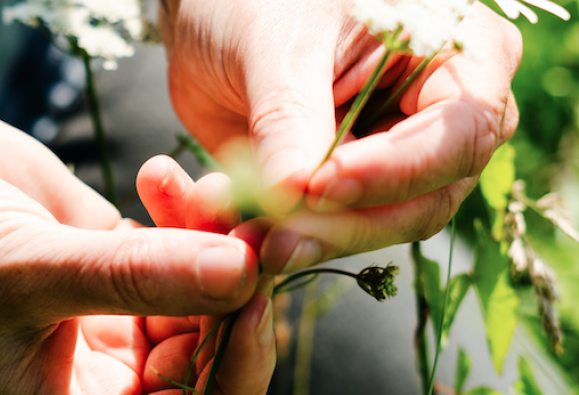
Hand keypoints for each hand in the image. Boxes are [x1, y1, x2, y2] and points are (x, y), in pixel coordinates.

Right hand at [0, 107, 264, 393]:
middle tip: (256, 236)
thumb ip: (133, 277)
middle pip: (205, 360)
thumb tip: (241, 276)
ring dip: (217, 248)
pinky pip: (180, 246)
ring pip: (203, 298)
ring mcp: (111, 313)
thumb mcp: (24, 271)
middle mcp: (97, 373)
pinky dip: (186, 213)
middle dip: (234, 300)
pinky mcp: (117, 257)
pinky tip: (158, 175)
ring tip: (211, 194)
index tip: (250, 303)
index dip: (225, 371)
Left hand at [160, 0, 520, 272]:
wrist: (213, 15)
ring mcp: (403, 158)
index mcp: (459, 52)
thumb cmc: (256, 0)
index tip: (320, 185)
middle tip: (276, 238)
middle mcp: (445, 114)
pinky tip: (246, 232)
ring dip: (315, 241)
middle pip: (429, 195)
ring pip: (383, 226)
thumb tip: (294, 195)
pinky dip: (293, 238)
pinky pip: (337, 231)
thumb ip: (290, 119)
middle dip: (348, 223)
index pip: (461, 129)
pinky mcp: (356, 191)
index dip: (396, 169)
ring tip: (252, 238)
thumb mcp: (276, 47)